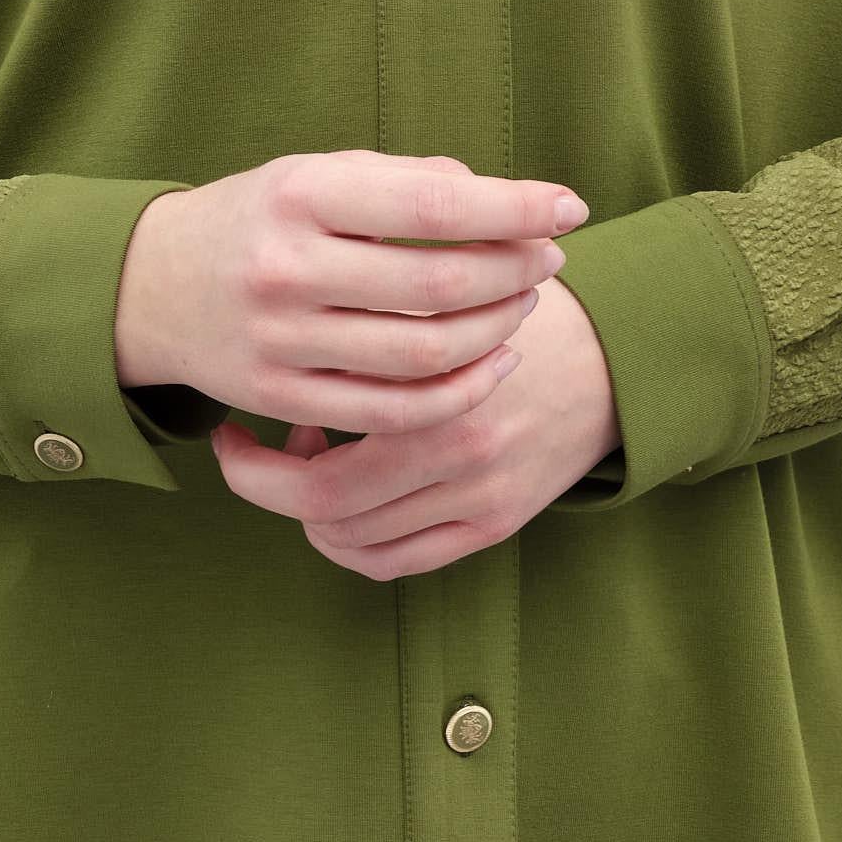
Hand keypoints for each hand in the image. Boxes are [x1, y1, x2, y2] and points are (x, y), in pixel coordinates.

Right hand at [113, 147, 585, 442]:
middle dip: (516, 272)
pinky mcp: (278, 395)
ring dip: (495, 332)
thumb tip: (498, 197)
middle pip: (439, 284)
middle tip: (551, 261)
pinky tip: (490, 365)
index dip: (515, 207)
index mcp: (300, 194)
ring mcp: (280, 338)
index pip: (434, 204)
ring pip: (423, 354)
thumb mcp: (315, 175)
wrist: (148, 286)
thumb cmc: (257, 219)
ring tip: (524, 307)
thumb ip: (402, 181)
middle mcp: (286, 266)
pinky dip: (456, 392)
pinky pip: (391, 410)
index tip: (571, 207)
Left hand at [211, 275, 617, 577]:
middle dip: (266, 486)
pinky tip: (344, 499)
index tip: (226, 424)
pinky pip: (397, 561)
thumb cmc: (511, 301)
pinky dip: (353, 543)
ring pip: (353, 540)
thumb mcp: (444, 280)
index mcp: (437, 381)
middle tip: (243, 451)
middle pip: (324, 505)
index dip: (252, 454)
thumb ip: (370, 296)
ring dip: (311, 511)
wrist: (615, 352)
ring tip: (304, 459)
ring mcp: (480, 493)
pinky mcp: (497, 522)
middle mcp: (460, 447)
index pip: (313, 447)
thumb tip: (279, 318)